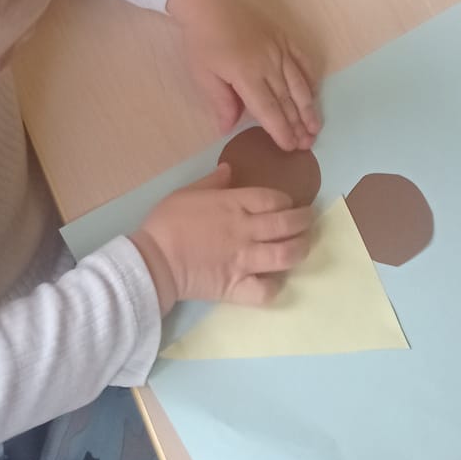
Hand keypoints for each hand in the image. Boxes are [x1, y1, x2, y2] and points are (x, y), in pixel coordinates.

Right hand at [132, 165, 311, 310]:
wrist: (152, 260)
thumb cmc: (167, 222)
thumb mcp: (187, 191)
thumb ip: (212, 181)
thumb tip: (229, 169)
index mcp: (234, 204)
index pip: (274, 199)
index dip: (286, 201)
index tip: (288, 204)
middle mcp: (246, 230)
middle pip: (288, 223)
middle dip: (305, 220)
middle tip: (308, 221)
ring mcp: (244, 260)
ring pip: (287, 254)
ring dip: (301, 248)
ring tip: (303, 245)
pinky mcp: (237, 287)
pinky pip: (267, 290)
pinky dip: (276, 286)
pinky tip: (276, 279)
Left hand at [166, 0, 319, 150]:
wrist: (209, 2)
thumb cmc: (202, 40)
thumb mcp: (203, 74)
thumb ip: (220, 102)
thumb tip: (228, 128)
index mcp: (247, 76)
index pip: (268, 110)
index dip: (280, 130)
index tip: (290, 147)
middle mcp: (269, 64)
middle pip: (287, 100)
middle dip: (299, 124)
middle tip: (309, 143)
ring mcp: (279, 50)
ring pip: (299, 83)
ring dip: (309, 106)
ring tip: (316, 125)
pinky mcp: (283, 38)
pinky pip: (302, 60)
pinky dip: (310, 77)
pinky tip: (315, 92)